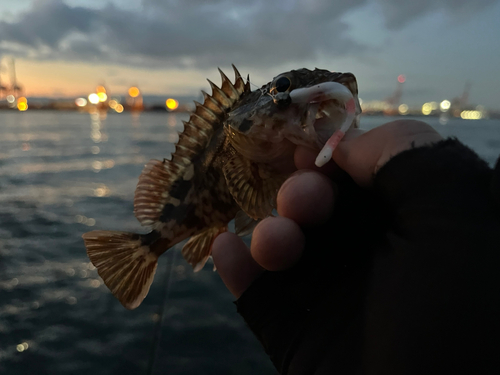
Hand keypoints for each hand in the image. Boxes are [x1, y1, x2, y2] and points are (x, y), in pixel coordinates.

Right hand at [212, 119, 441, 296]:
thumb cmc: (458, 312)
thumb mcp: (459, 213)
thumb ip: (410, 156)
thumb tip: (348, 142)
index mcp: (409, 221)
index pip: (363, 174)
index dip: (334, 153)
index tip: (309, 143)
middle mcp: (367, 252)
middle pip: (318, 205)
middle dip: (301, 192)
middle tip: (301, 199)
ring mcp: (328, 289)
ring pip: (283, 243)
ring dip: (270, 230)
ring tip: (276, 241)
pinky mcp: (293, 327)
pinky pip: (255, 289)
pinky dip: (235, 265)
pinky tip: (226, 248)